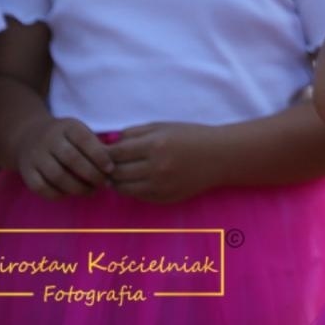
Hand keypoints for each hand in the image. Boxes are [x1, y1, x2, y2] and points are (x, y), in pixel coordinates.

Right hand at [16, 116, 113, 198]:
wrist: (29, 136)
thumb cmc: (64, 137)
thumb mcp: (79, 131)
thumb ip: (94, 145)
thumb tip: (112, 167)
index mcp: (67, 127)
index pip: (85, 140)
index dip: (99, 156)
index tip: (110, 169)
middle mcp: (49, 139)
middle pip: (71, 159)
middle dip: (91, 174)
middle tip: (104, 183)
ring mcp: (35, 156)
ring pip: (57, 176)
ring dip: (77, 187)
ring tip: (91, 191)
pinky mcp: (26, 171)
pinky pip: (41, 187)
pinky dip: (58, 194)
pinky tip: (70, 194)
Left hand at [107, 122, 223, 202]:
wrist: (220, 156)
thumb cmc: (192, 136)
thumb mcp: (164, 126)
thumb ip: (135, 133)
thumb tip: (109, 143)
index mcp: (155, 145)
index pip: (116, 153)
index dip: (105, 152)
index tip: (104, 151)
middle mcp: (155, 167)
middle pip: (116, 172)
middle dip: (108, 168)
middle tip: (108, 164)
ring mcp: (160, 186)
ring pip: (123, 188)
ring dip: (117, 181)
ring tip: (120, 173)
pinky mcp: (164, 198)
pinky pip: (137, 196)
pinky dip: (132, 189)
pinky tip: (137, 180)